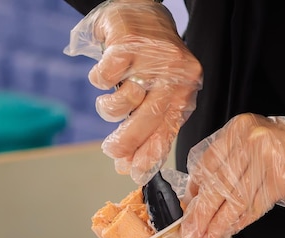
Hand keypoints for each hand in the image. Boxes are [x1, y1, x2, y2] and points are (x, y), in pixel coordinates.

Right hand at [66, 0, 202, 184]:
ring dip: (110, 109)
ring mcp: (151, 59)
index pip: (168, 130)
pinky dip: (99, 82)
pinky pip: (106, 79)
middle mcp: (174, 75)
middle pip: (148, 120)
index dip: (150, 155)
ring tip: (108, 106)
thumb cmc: (150, 62)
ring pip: (125, 101)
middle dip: (127, 142)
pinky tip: (104, 76)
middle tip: (112, 152)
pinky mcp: (127, 45)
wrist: (142, 12)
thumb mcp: (160, 92)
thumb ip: (148, 126)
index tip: (134, 174)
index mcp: (185, 91)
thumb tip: (126, 165)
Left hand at [162, 114, 284, 237]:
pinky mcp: (280, 179)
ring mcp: (266, 160)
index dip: (195, 190)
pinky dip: (240, 221)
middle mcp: (250, 141)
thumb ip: (226, 164)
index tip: (188, 209)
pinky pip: (254, 206)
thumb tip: (197, 196)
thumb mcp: (250, 145)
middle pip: (218, 184)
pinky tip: (229, 232)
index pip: (207, 164)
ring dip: (218, 224)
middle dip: (201, 213)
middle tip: (189, 233)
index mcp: (238, 130)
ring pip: (234, 199)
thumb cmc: (282, 149)